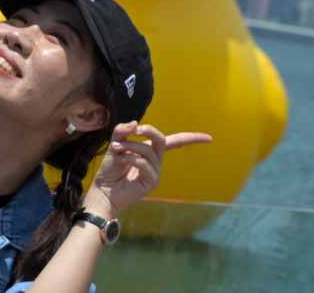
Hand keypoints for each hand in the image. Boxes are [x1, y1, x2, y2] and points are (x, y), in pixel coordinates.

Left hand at [82, 122, 212, 217]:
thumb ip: (122, 132)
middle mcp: (155, 161)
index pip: (174, 142)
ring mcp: (155, 172)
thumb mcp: (114, 145)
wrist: (103, 190)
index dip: (191, 138)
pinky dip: (130, 158)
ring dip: (130, 145)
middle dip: (150, 130)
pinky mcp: (151, 181)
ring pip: (149, 150)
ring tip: (116, 149)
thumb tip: (135, 122)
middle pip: (163, 140)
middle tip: (134, 130)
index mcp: (149, 150)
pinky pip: (144, 163)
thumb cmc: (110, 170)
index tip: (209, 138)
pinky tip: (119, 160)